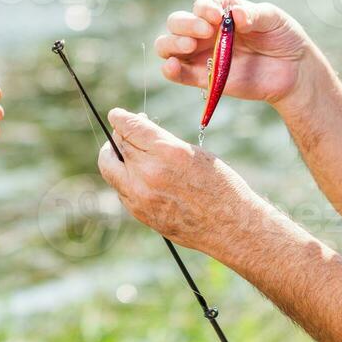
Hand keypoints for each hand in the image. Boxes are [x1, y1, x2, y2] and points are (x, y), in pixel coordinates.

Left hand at [96, 107, 257, 254]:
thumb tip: (138, 131)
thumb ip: (161, 142)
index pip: (129, 128)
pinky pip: (122, 191)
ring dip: (118, 160)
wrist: (230, 227)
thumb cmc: (221, 185)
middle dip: (116, 138)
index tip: (117, 115)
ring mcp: (140, 198)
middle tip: (124, 134)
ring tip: (133, 156)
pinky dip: (126, 180)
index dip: (120, 118)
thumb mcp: (193, 153)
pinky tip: (143, 178)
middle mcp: (148, 175)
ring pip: (111, 172)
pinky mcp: (140, 215)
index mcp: (166, 153)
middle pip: (113, 150)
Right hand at [155, 0, 312, 105]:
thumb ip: (254, 15)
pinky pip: (177, 73)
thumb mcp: (273, 19)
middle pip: (177, 22)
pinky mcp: (202, 78)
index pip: (203, 4)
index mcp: (221, 10)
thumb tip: (236, 16)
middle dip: (185, 24)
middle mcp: (205, 30)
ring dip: (172, 43)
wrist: (293, 70)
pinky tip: (172, 66)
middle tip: (206, 32)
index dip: (205, 8)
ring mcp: (201, 54)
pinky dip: (170, 69)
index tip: (216, 16)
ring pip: (168, 45)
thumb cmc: (282, 37)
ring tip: (190, 46)